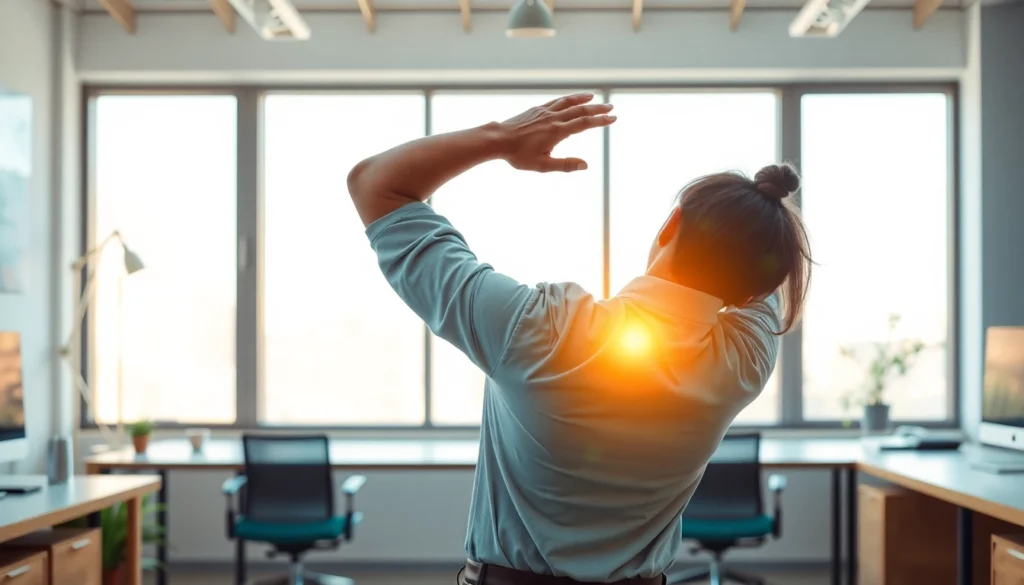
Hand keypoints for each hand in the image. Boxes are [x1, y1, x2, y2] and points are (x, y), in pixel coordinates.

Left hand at [497, 93, 615, 172]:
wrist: (498, 140)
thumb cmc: (518, 155)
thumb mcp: (542, 165)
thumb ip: (565, 165)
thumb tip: (586, 165)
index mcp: (556, 132)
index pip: (584, 124)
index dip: (600, 121)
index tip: (613, 118)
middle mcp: (553, 118)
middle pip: (580, 110)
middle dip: (597, 109)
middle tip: (611, 107)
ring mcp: (544, 112)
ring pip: (568, 102)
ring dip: (583, 99)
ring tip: (594, 97)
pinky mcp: (537, 109)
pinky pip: (556, 101)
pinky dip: (567, 98)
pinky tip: (571, 99)